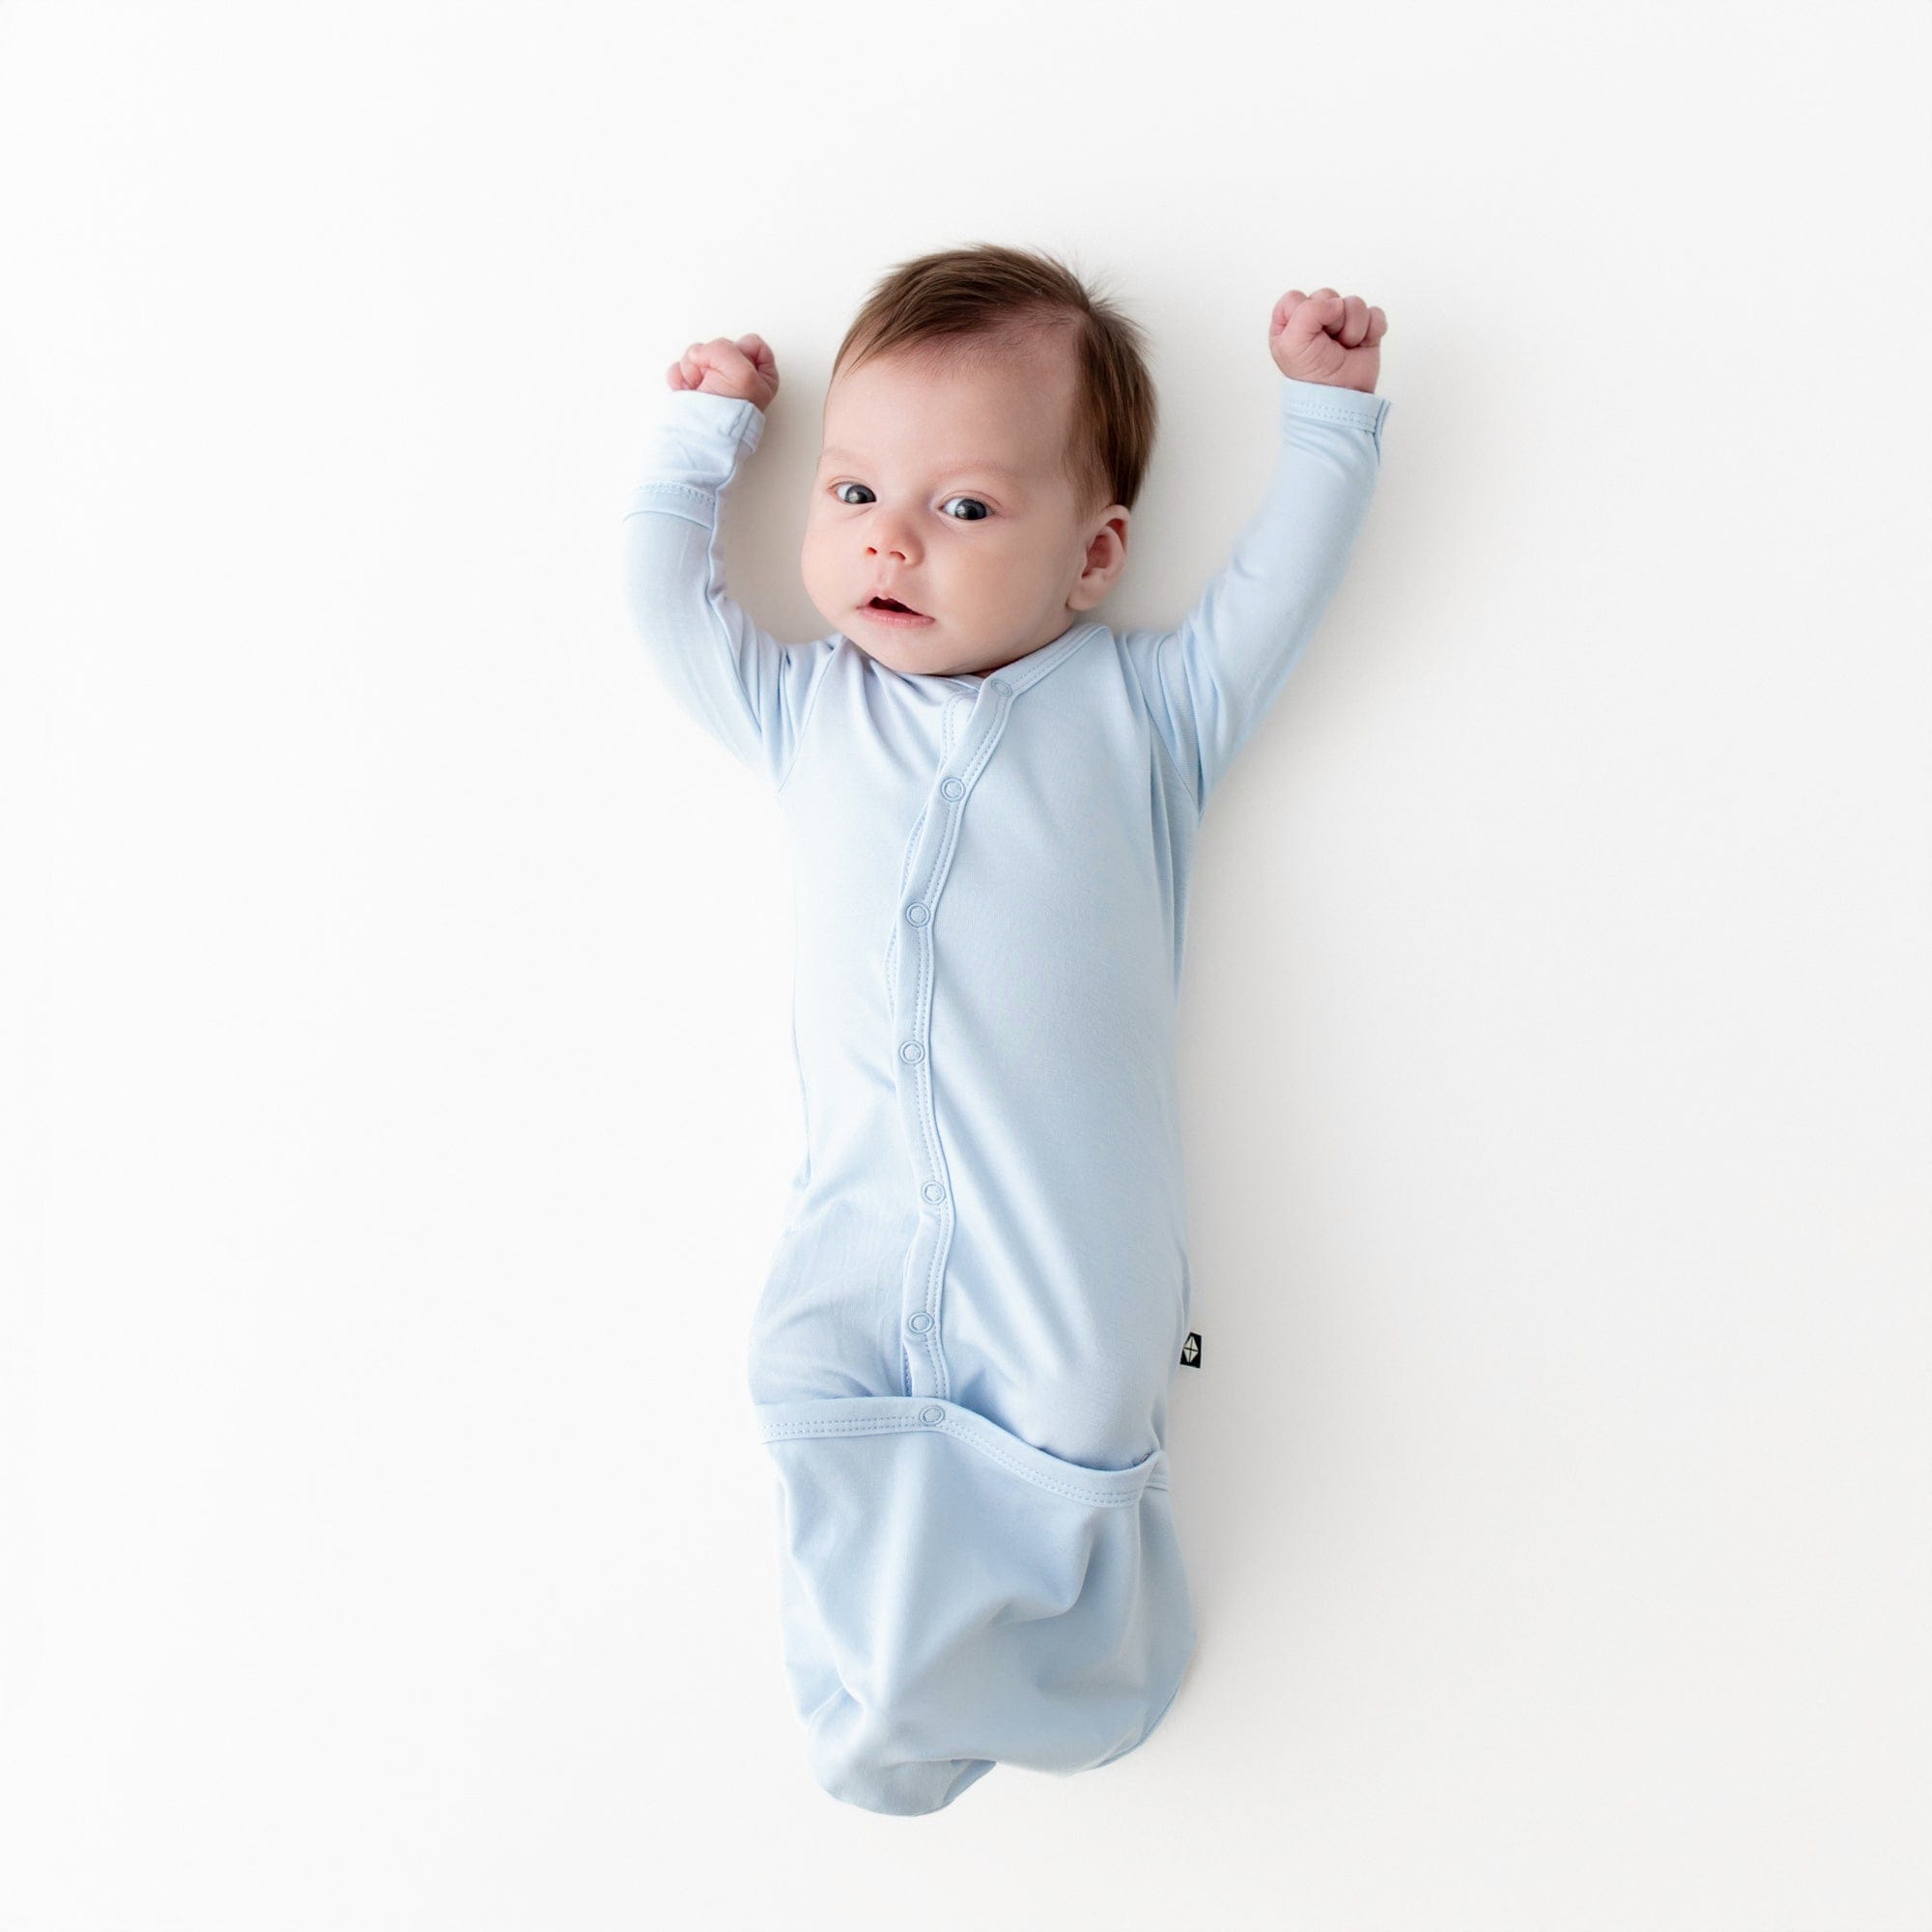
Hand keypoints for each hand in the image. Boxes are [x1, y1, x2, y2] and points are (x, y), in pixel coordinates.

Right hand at [666, 334, 779, 411]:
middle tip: (715, 381)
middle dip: (712, 360)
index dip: (740, 352)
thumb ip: (725, 349)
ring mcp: (713, 380)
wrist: (702, 437)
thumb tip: (700, 352)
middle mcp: (738, 376)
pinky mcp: (693, 386)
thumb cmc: (728, 415)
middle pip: (722, 346)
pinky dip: (680, 378)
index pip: (751, 343)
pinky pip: (681, 367)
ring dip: (693, 369)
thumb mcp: (741, 373)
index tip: (736, 370)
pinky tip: (688, 391)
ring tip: (700, 389)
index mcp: (761, 376)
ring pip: (699, 353)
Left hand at [1268, 289, 1386, 393]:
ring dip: (1353, 328)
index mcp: (1290, 323)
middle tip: (1328, 344)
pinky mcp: (1365, 329)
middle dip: (1332, 321)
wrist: (1341, 397)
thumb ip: (1306, 312)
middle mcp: (1315, 319)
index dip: (1304, 313)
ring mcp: (1342, 323)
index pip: (1295, 297)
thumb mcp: (1292, 344)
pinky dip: (1372, 330)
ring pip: (1355, 302)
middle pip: (1327, 295)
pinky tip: (1361, 346)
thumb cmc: (1311, 375)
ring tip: (1345, 348)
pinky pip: (1375, 313)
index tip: (1307, 336)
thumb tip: (1336, 303)